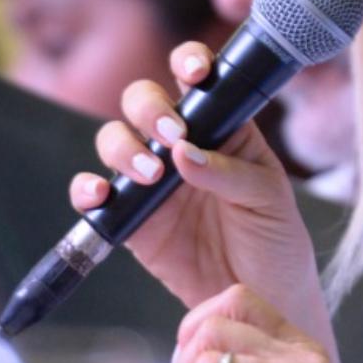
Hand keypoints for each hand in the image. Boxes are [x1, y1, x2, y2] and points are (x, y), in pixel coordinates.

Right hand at [70, 43, 332, 357]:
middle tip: (172, 136)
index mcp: (222, 127)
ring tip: (151, 177)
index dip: (189, 62)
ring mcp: (151, 180)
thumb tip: (184, 154)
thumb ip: (231, 173)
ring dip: (123, 147)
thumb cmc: (275, 241)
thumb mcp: (269, 201)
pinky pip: (95, 195)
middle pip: (143, 101)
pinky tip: (103, 197)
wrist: (259, 300)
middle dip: (149, 108)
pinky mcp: (130, 219)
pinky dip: (87, 190)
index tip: (194, 73)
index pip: (197, 79)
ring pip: (114, 139)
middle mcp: (180, 145)